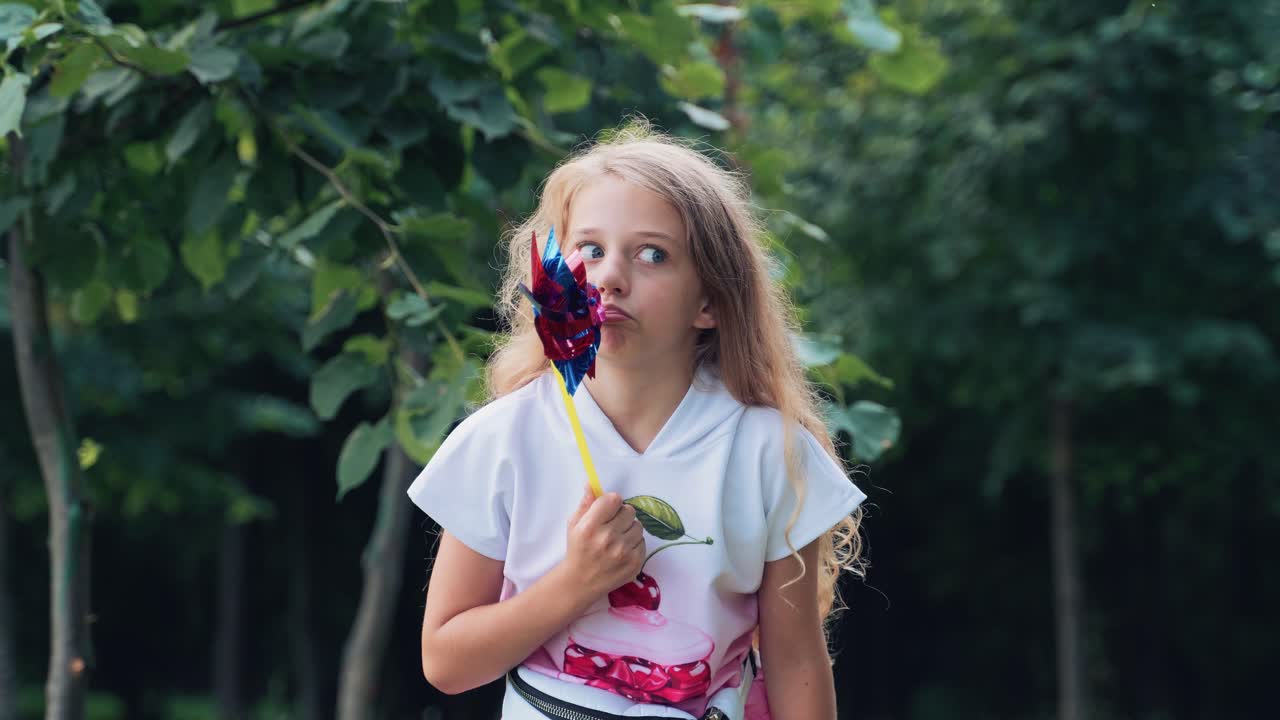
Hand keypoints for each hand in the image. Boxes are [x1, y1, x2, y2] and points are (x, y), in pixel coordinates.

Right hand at [560, 484, 645, 601]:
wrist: (580, 582)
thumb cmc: (577, 549)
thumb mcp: (574, 524)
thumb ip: (586, 503)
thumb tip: (591, 484)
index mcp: (590, 526)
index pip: (614, 499)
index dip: (611, 503)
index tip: (607, 510)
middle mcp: (607, 538)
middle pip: (629, 510)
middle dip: (621, 515)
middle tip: (613, 525)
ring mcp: (623, 552)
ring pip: (638, 525)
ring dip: (629, 529)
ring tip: (617, 538)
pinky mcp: (634, 563)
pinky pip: (642, 542)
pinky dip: (634, 544)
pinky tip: (622, 551)